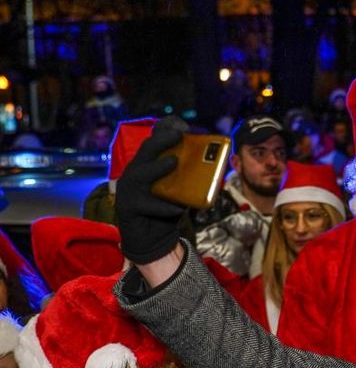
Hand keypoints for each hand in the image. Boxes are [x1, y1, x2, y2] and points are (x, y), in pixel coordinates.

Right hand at [115, 116, 188, 263]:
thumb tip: (215, 169)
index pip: (152, 143)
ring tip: (173, 162)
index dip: (164, 132)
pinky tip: (178, 208)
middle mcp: (134, 175)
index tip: (181, 126)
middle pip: (144, 152)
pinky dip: (164, 206)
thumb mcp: (179, 192)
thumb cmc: (166, 211)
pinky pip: (147, 205)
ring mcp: (128, 191)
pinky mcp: (128, 209)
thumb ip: (189, 180)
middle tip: (178, 135)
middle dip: (160, 141)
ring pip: (139, 175)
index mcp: (146, 167)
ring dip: (157, 168)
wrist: (151, 241)